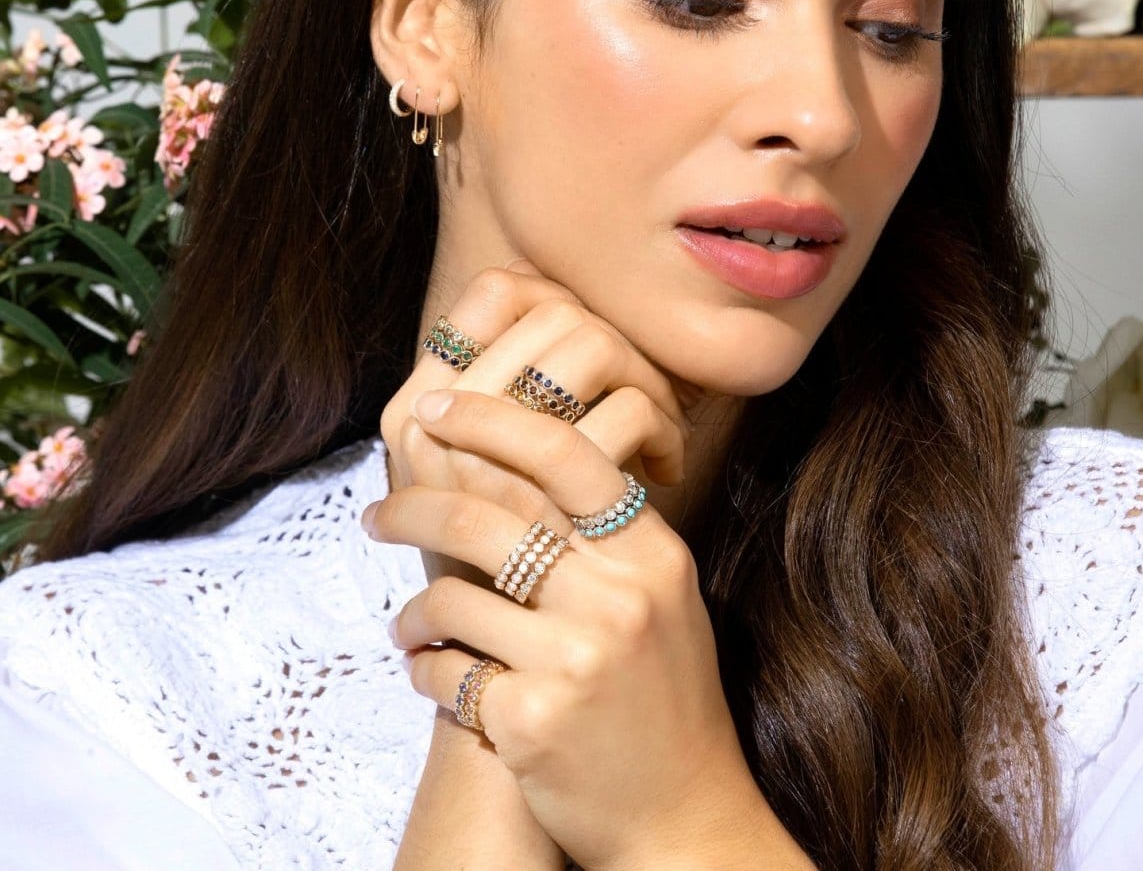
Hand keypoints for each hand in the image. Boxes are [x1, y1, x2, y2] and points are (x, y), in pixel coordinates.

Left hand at [364, 268, 755, 870]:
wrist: (684, 815)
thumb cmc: (662, 696)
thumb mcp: (658, 598)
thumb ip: (601, 536)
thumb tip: (509, 464)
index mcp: (652, 555)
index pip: (565, 456)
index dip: (491, 421)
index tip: (436, 410)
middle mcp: (620, 597)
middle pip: (492, 514)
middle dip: (414, 504)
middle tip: (376, 514)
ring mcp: (577, 659)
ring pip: (454, 595)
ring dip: (412, 611)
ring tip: (408, 624)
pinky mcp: (533, 719)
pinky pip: (446, 669)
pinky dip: (427, 669)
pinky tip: (436, 673)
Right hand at [380, 261, 691, 592]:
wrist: (529, 697)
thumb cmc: (524, 582)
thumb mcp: (493, 485)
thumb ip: (506, 411)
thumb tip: (559, 304)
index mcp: (414, 412)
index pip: (493, 290)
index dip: (556, 295)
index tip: (592, 349)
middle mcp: (435, 434)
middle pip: (555, 311)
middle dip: (620, 346)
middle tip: (645, 397)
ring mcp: (484, 470)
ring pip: (592, 346)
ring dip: (645, 382)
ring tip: (659, 436)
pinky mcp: (541, 510)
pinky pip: (625, 413)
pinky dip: (665, 430)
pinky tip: (666, 470)